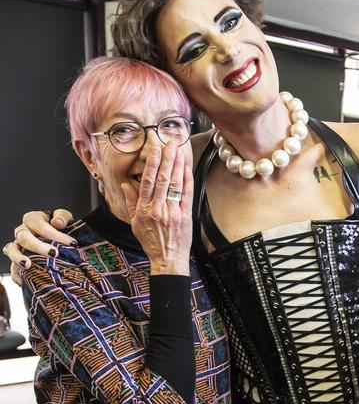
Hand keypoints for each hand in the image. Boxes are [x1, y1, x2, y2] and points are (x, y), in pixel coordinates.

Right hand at [3, 209, 73, 284]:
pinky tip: (23, 282)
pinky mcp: (18, 259)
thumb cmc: (60, 226)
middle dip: (38, 246)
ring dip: (18, 258)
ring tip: (27, 265)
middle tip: (53, 254)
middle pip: (25, 237)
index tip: (71, 243)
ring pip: (12, 250)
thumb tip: (57, 223)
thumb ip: (62, 217)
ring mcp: (18, 246)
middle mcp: (23, 231)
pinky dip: (16, 274)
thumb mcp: (64, 218)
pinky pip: (13, 266)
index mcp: (33, 219)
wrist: (59, 237)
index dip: (55, 234)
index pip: (40, 225)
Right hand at [122, 142, 193, 275]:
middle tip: (169, 143)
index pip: (148, 181)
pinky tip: (186, 168)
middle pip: (162, 179)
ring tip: (178, 150)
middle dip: (166, 158)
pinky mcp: (186, 216)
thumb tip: (126, 184)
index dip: (152, 163)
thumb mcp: (135, 224)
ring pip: (175, 184)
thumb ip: (131, 203)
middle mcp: (158, 209)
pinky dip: (187, 180)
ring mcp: (173, 212)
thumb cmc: (151, 243)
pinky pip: (186, 195)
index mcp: (144, 210)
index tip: (155, 148)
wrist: (168, 260)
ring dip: (177, 165)